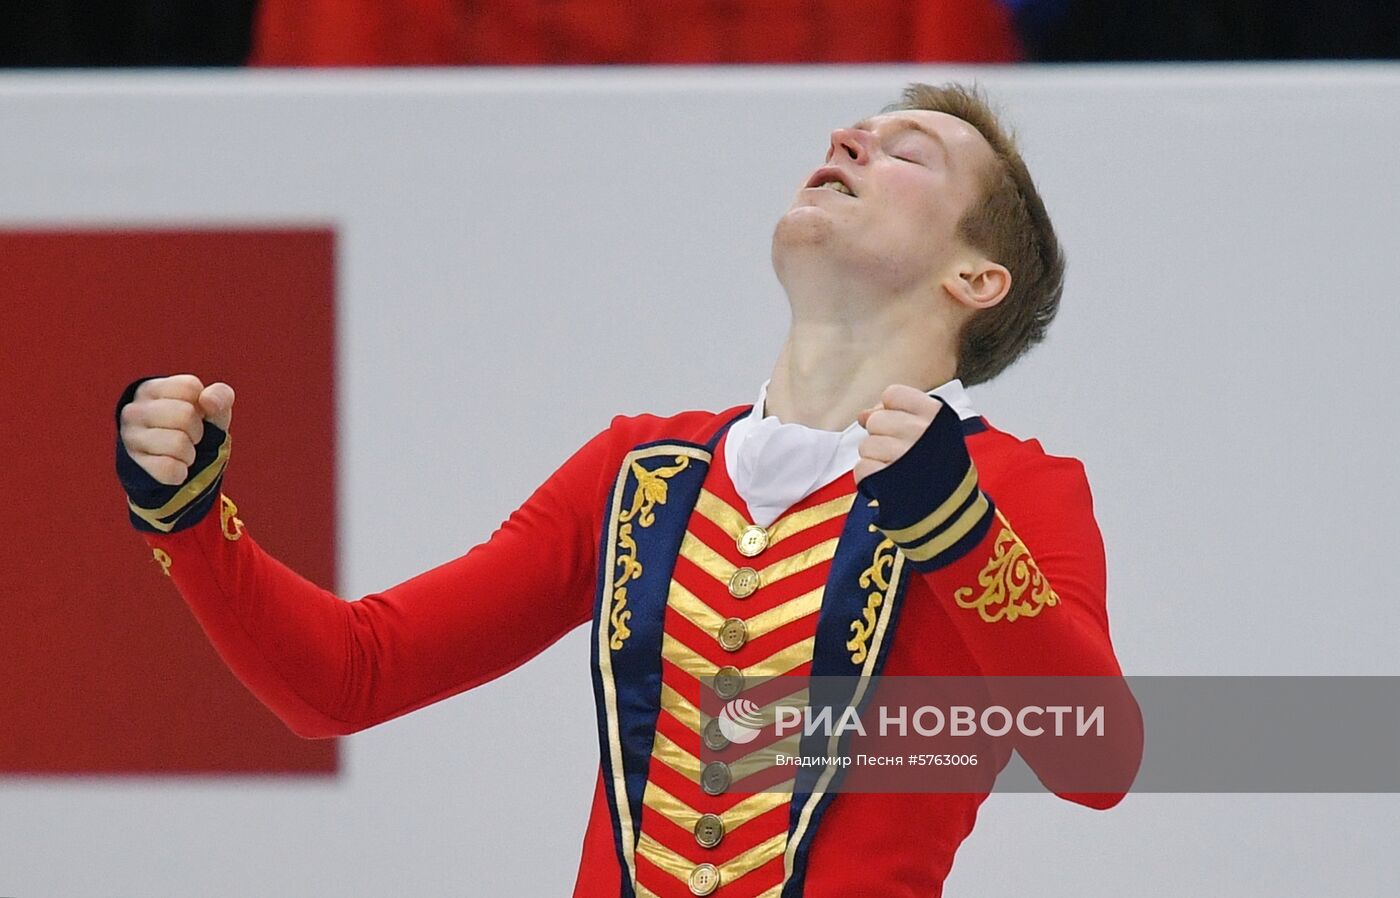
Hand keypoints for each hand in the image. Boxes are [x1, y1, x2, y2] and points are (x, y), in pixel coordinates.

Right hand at [119, 374, 234, 485]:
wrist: (181, 468)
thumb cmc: (197, 430)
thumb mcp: (214, 410)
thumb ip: (220, 396)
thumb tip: (207, 400)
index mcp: (152, 389)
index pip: (189, 387)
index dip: (202, 404)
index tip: (196, 415)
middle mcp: (134, 410)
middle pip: (185, 414)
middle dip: (198, 430)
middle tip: (190, 437)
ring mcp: (130, 437)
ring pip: (178, 443)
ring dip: (190, 453)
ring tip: (181, 453)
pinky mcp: (134, 464)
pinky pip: (169, 468)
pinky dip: (181, 472)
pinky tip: (174, 468)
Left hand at [854, 384, 944, 486]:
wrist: (954, 505)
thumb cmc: (942, 465)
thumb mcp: (933, 431)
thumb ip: (900, 415)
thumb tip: (862, 415)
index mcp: (934, 414)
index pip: (892, 394)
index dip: (888, 409)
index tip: (898, 425)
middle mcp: (920, 431)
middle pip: (875, 420)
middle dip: (881, 436)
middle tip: (899, 451)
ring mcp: (904, 456)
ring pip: (866, 445)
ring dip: (875, 459)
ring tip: (896, 468)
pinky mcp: (888, 479)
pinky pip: (862, 468)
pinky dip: (869, 478)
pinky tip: (887, 481)